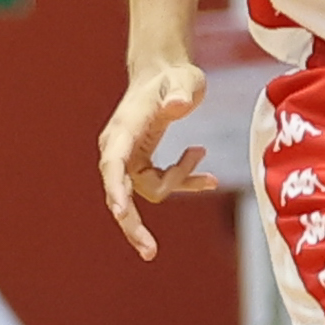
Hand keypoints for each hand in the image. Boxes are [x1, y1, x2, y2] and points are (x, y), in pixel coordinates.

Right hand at [99, 62, 212, 260]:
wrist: (165, 74)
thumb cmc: (174, 75)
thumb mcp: (184, 79)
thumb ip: (180, 90)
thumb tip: (177, 105)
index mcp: (124, 129)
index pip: (114, 164)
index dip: (116, 189)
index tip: (121, 212)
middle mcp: (119, 147)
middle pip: (119, 193)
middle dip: (133, 223)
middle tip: (150, 251)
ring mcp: (128, 158)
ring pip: (150, 189)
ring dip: (179, 181)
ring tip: (200, 152)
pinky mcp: (141, 163)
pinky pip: (160, 184)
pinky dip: (184, 182)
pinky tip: (210, 178)